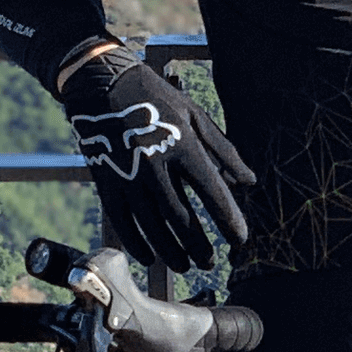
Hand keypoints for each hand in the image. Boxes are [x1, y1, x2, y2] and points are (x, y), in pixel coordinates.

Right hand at [56, 47, 253, 276]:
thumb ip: (224, 150)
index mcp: (183, 145)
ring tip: (185, 265)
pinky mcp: (107, 183)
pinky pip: (123, 222)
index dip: (229, 220)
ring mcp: (128, 176)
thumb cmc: (155, 99)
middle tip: (210, 263)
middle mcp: (156, 164)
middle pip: (181, 217)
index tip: (241, 240)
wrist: (101, 85)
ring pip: (152, 226)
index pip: (212, 192)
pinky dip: (137, 244)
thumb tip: (249, 182)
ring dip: (171, 251)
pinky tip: (150, 258)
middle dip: (199, 245)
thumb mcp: (194, 115)